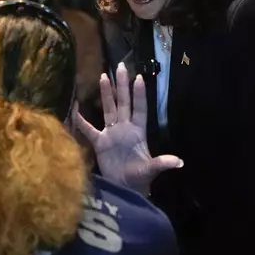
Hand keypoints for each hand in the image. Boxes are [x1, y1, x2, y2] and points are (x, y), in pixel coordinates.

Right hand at [75, 62, 182, 195]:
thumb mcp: (151, 170)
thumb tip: (179, 162)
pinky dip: (82, 120)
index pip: (139, 108)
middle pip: (123, 102)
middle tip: (121, 66)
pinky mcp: (100, 143)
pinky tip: (75, 108)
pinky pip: (89, 129)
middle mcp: (125, 128)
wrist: (125, 188)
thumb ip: (162, 163)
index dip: (139, 94)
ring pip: (108, 109)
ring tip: (103, 76)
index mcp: (138, 132)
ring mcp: (111, 134)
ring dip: (106, 94)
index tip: (139, 77)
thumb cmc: (139, 178)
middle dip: (122, 85)